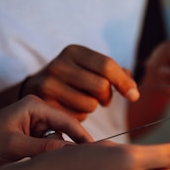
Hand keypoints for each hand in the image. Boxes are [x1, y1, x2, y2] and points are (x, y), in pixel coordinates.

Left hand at [0, 95, 92, 169]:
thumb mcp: (15, 148)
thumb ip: (46, 148)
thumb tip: (75, 154)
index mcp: (35, 105)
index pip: (69, 121)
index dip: (84, 138)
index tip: (98, 154)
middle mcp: (38, 110)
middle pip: (66, 130)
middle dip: (72, 147)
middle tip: (85, 167)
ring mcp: (34, 122)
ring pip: (59, 139)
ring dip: (59, 153)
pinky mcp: (30, 134)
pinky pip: (49, 144)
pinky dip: (50, 155)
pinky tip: (51, 168)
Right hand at [21, 45, 139, 120]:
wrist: (36, 88)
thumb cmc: (74, 78)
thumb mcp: (91, 67)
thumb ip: (116, 74)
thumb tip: (133, 92)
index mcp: (73, 51)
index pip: (107, 66)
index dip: (124, 82)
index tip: (133, 96)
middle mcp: (58, 65)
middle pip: (101, 86)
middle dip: (107, 96)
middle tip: (102, 98)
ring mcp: (48, 85)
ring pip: (90, 105)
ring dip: (93, 107)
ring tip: (83, 100)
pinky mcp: (44, 106)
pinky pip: (77, 117)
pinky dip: (80, 116)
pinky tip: (70, 108)